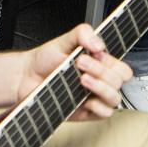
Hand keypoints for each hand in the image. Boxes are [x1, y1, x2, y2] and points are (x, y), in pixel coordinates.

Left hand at [15, 24, 129, 120]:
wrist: (25, 77)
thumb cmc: (45, 60)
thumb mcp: (64, 40)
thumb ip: (83, 33)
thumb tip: (99, 44)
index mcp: (101, 65)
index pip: (122, 67)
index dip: (112, 62)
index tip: (96, 53)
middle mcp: (100, 81)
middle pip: (119, 81)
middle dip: (101, 70)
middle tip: (80, 63)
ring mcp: (94, 98)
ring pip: (115, 98)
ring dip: (101, 88)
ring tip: (82, 79)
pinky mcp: (86, 113)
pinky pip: (104, 113)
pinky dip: (97, 106)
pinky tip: (84, 99)